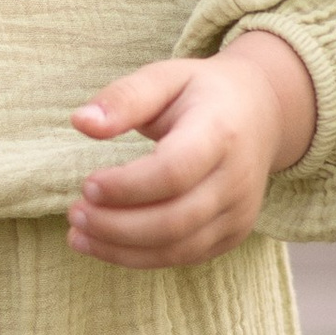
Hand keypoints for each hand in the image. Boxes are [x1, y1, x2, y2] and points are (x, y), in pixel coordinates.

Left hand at [66, 35, 318, 266]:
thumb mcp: (165, 77)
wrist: (260, 115)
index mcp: (221, 133)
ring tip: (78, 233)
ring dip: (120, 248)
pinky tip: (103, 243)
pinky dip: (138, 257)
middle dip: (116, 225)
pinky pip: (183, 257)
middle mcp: (237, 179)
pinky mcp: (233, 235)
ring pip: (177, 248)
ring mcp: (240, 212)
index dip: (126, 186)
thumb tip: (81, 122)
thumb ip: (124, 98)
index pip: (174, 172)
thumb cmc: (202, 94)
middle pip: (174, 220)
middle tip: (75, 213)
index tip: (87, 184)